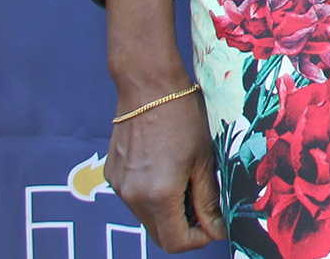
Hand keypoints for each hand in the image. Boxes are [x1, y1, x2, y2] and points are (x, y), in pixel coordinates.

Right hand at [106, 85, 224, 251]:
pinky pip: (134, 199)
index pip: (175, 242)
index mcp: (159, 196)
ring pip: (147, 217)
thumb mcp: (205, 160)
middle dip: (185, 228)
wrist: (148, 87)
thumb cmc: (184, 117)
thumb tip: (217, 229)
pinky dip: (152, 196)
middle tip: (204, 205)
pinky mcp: (112, 176)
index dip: (199, 239)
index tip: (214, 225)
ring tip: (187, 180)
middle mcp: (133, 198)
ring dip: (168, 211)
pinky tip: (167, 168)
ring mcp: (119, 187)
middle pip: (159, 234)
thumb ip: (208, 200)